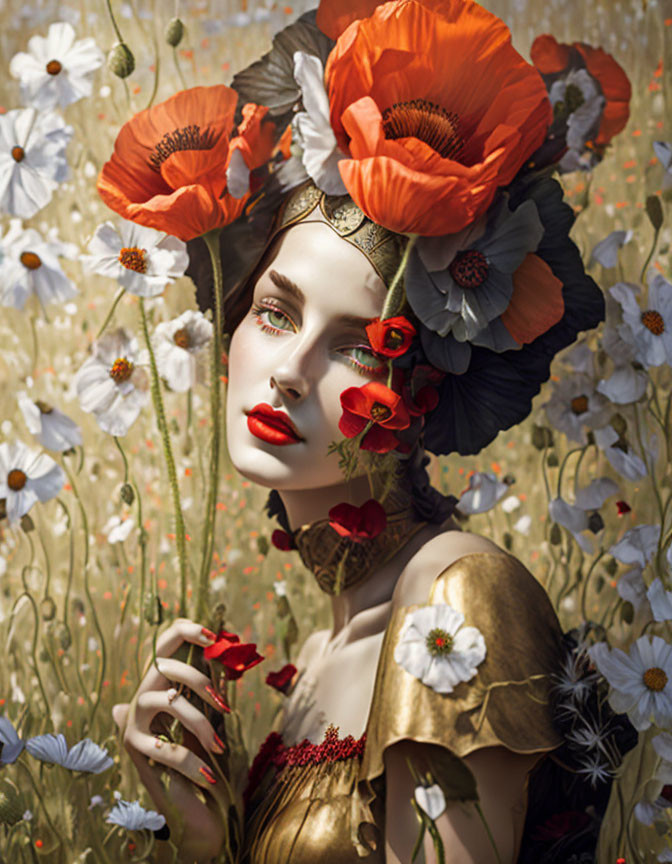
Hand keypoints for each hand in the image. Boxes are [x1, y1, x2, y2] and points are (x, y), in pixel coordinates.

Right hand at [113, 619, 230, 862]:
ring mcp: (133, 720)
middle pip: (166, 664)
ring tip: (220, 746)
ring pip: (170, 701)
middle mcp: (142, 694)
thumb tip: (233, 651)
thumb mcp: (209, 715)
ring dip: (202, 723)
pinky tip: (209, 776)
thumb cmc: (199, 752)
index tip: (214, 636)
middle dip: (199, 678)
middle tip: (226, 705)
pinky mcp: (134, 748)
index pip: (164, 642)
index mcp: (160, 682)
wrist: (185, 802)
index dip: (186, 632)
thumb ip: (214, 686)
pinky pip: (169, 748)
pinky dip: (194, 763)